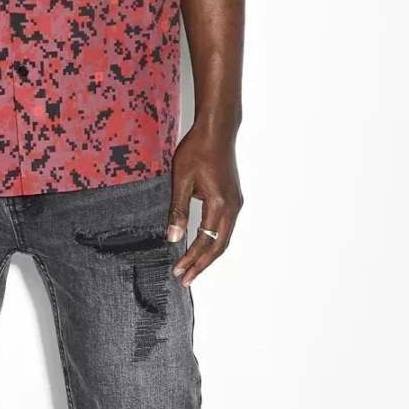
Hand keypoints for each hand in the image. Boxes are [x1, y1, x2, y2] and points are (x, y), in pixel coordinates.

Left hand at [165, 129, 242, 285]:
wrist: (217, 130)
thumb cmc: (197, 150)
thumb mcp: (181, 180)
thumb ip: (177, 211)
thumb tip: (173, 238)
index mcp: (219, 205)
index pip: (205, 241)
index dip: (191, 259)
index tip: (178, 272)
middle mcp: (232, 207)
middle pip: (219, 246)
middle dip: (201, 264)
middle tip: (185, 279)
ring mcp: (235, 202)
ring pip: (224, 238)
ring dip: (208, 254)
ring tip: (192, 267)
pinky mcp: (233, 197)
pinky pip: (225, 227)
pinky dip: (214, 241)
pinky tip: (202, 245)